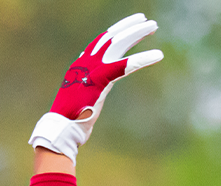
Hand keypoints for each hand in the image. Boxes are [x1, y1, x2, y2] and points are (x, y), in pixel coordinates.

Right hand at [29, 13, 163, 162]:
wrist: (62, 128)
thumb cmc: (73, 118)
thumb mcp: (83, 97)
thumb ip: (92, 87)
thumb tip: (98, 89)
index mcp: (81, 65)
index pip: (102, 41)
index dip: (118, 31)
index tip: (133, 25)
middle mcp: (86, 62)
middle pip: (111, 37)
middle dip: (131, 27)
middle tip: (149, 22)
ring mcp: (91, 69)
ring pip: (118, 43)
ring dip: (137, 33)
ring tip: (154, 26)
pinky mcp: (100, 80)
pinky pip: (125, 65)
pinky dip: (142, 58)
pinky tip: (158, 54)